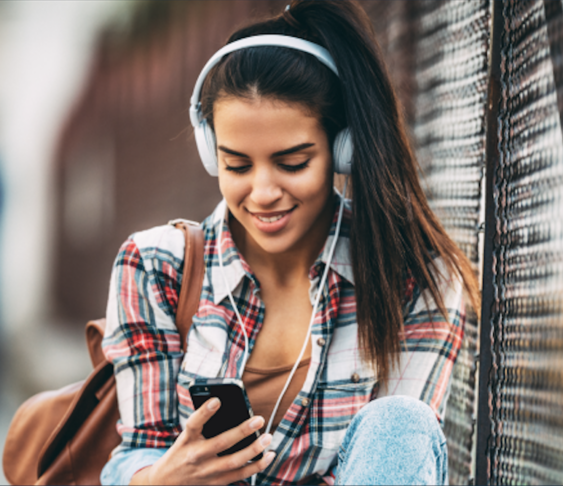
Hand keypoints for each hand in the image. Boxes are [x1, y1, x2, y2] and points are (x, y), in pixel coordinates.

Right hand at [130, 398, 274, 484]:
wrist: (165, 483)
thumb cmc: (181, 452)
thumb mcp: (185, 436)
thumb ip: (202, 424)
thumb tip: (227, 406)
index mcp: (187, 440)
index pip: (194, 424)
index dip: (205, 412)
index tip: (218, 400)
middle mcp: (196, 456)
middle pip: (220, 443)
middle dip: (242, 431)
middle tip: (259, 419)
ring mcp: (207, 472)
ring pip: (233, 462)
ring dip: (253, 450)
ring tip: (267, 437)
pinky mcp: (216, 482)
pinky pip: (240, 475)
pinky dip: (257, 466)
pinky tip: (269, 455)